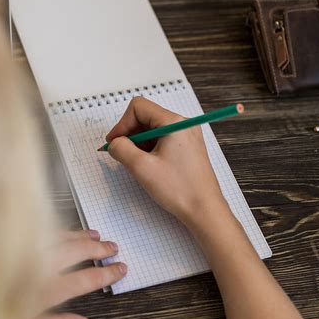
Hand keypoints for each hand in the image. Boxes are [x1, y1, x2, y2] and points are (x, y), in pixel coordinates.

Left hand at [4, 230, 125, 318]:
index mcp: (43, 292)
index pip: (85, 280)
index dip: (107, 274)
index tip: (122, 268)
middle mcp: (37, 266)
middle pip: (78, 253)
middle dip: (100, 250)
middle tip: (115, 248)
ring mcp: (26, 248)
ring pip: (63, 237)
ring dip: (84, 237)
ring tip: (99, 237)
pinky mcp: (15, 237)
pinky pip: (45, 229)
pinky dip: (63, 230)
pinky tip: (71, 232)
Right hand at [106, 97, 228, 228]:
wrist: (204, 210)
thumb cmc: (179, 189)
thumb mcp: (141, 167)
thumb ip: (121, 149)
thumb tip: (114, 143)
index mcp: (174, 123)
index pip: (139, 107)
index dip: (122, 124)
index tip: (115, 143)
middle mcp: (183, 124)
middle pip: (146, 117)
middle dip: (130, 134)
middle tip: (121, 154)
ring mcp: (187, 136)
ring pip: (153, 129)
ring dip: (139, 143)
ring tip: (136, 163)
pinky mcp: (187, 147)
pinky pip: (162, 139)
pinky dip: (150, 149)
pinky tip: (148, 166)